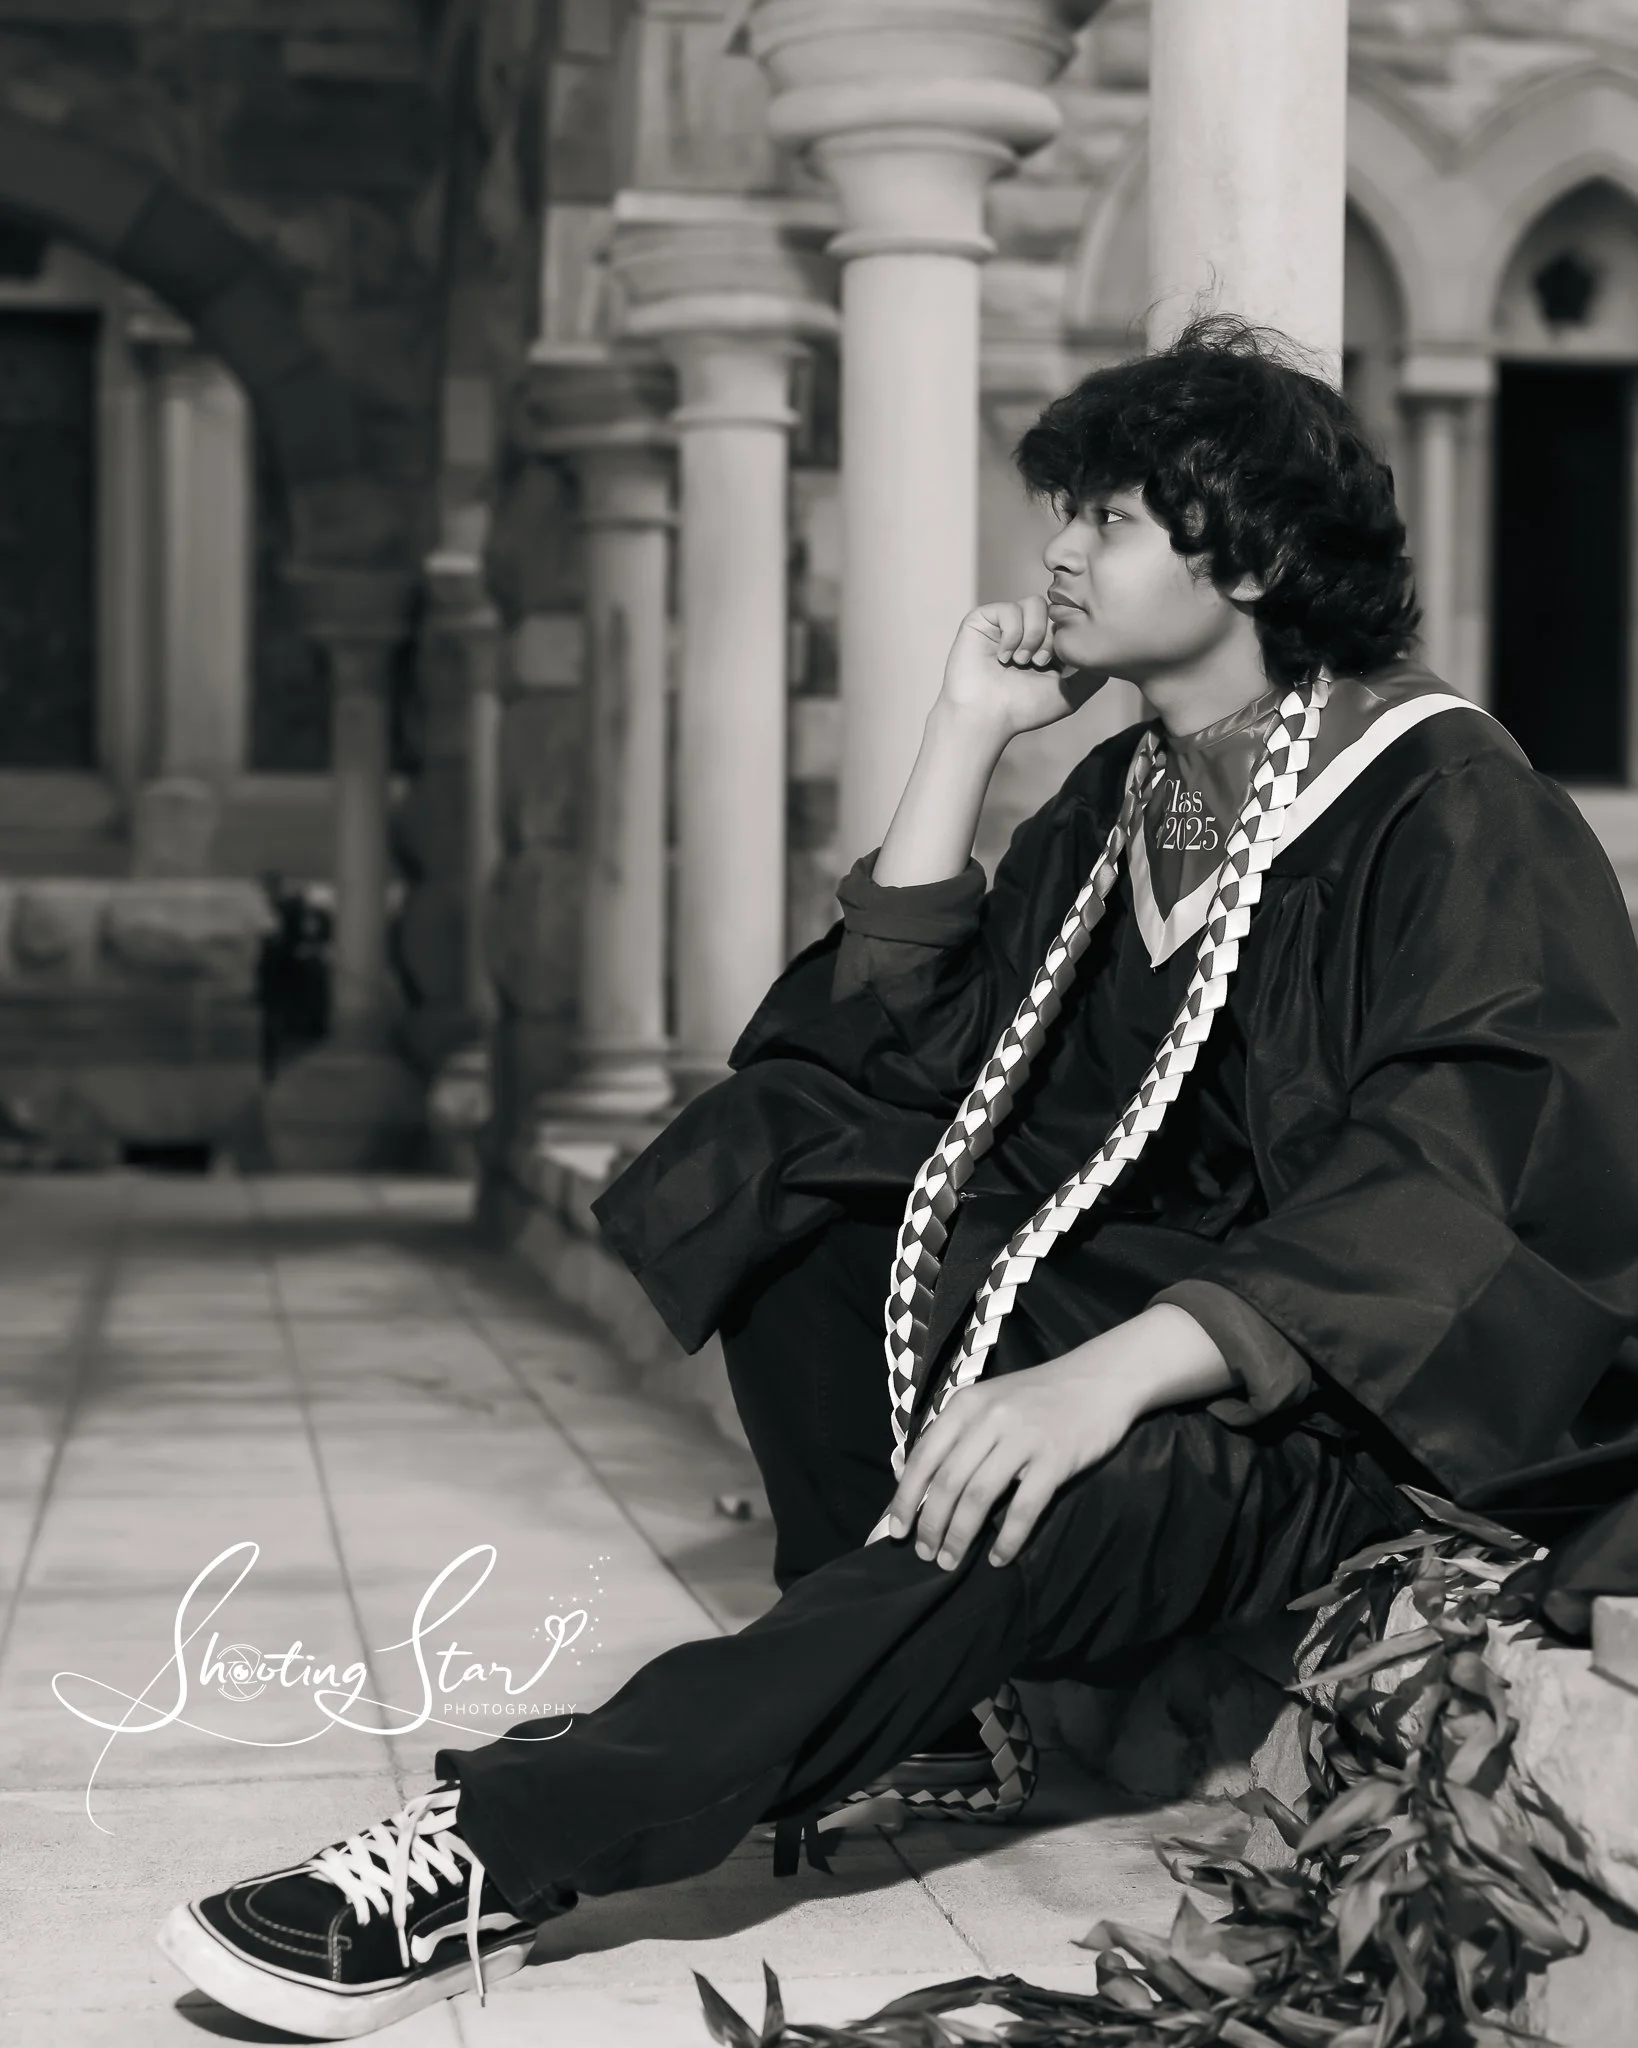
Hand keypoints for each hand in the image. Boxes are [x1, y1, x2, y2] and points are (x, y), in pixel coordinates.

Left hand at [882, 1307, 1236, 1571]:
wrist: (1099, 1380)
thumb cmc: (1039, 1396)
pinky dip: (1007, 1539)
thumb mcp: (990, 1402)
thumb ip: (957, 1434)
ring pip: (978, 1497)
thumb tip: (914, 1479)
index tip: (895, 1531)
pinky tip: (998, 1558)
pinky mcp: (1055, 1459)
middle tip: (925, 1554)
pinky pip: (1024, 1508)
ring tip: (951, 1561)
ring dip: (960, 1536)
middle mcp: (989, 1418)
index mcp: (966, 1403)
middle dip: (930, 1524)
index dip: (905, 1497)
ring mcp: (1023, 1438)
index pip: (924, 1456)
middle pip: (947, 1481)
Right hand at [937, 597, 1105, 741]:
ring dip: (1032, 635)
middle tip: (1038, 664)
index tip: (1054, 665)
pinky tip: (1002, 657)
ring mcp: (1002, 624)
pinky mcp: (981, 619)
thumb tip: (1109, 658)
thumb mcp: (1068, 695)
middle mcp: (1022, 630)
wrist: (986, 717)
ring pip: (1033, 604)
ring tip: (1020, 661)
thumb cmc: (1022, 710)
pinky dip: (1011, 634)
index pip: (1065, 622)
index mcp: (1041, 644)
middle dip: (1050, 638)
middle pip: (1052, 610)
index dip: (1064, 639)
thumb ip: (1091, 676)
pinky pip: (1008, 609)